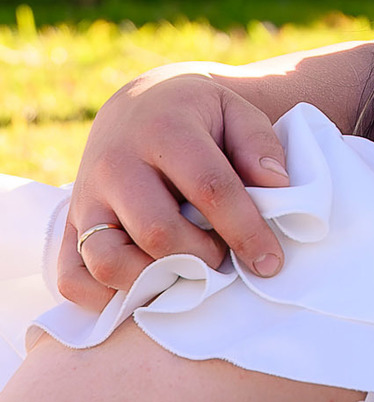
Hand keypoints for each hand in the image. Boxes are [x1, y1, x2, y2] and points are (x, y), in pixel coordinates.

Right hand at [59, 70, 289, 310]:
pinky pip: (72, 278)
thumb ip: (258, 144)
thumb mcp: (235, 110)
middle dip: (201, 259)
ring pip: (108, 261)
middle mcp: (116, 164)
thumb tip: (276, 186)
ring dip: (154, 282)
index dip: (246, 230)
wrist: (139, 103)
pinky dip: (105, 298)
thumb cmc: (197, 115)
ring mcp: (86, 197)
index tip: (271, 262)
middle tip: (225, 261)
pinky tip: (145, 288)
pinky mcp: (69, 225)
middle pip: (157, 231)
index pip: (209, 188)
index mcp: (164, 130)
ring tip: (186, 275)